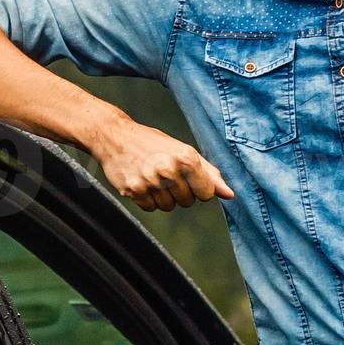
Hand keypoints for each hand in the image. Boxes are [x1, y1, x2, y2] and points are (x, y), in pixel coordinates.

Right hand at [86, 119, 233, 211]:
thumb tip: (229, 195)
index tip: (190, 178)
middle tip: (167, 174)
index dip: (200, 188)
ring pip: (169, 207)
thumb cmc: (153, 143)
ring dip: (164, 196)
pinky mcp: (133, 190)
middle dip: (181, 192)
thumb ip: (209, 173)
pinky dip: (148, 199)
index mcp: (185, 157)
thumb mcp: (183, 151)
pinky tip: (142, 182)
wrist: (114, 136)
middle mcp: (168, 169)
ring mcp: (150, 181)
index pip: (206, 193)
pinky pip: (151, 208)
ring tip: (153, 177)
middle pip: (188, 202)